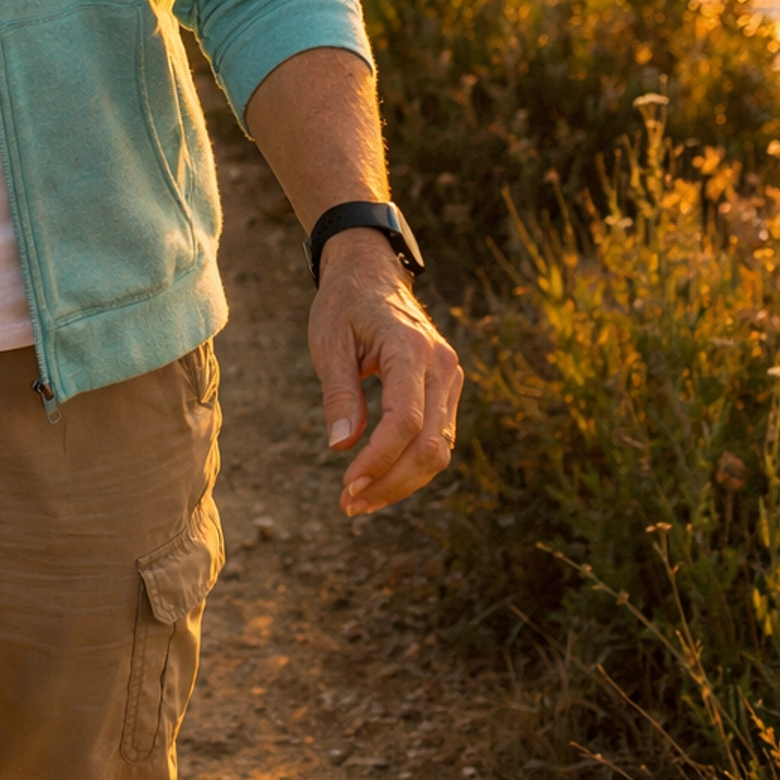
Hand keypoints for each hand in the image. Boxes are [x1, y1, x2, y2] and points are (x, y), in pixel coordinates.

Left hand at [309, 227, 462, 515]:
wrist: (372, 273)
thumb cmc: (345, 305)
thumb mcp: (329, 343)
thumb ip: (339, 394)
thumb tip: (341, 446)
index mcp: (410, 349)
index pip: (405, 421)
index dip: (378, 461)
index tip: (346, 485)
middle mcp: (441, 366)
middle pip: (430, 445)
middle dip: (391, 483)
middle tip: (349, 505)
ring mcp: (451, 378)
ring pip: (440, 448)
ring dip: (402, 482)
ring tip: (359, 500)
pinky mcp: (447, 388)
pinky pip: (438, 438)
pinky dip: (411, 465)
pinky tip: (379, 479)